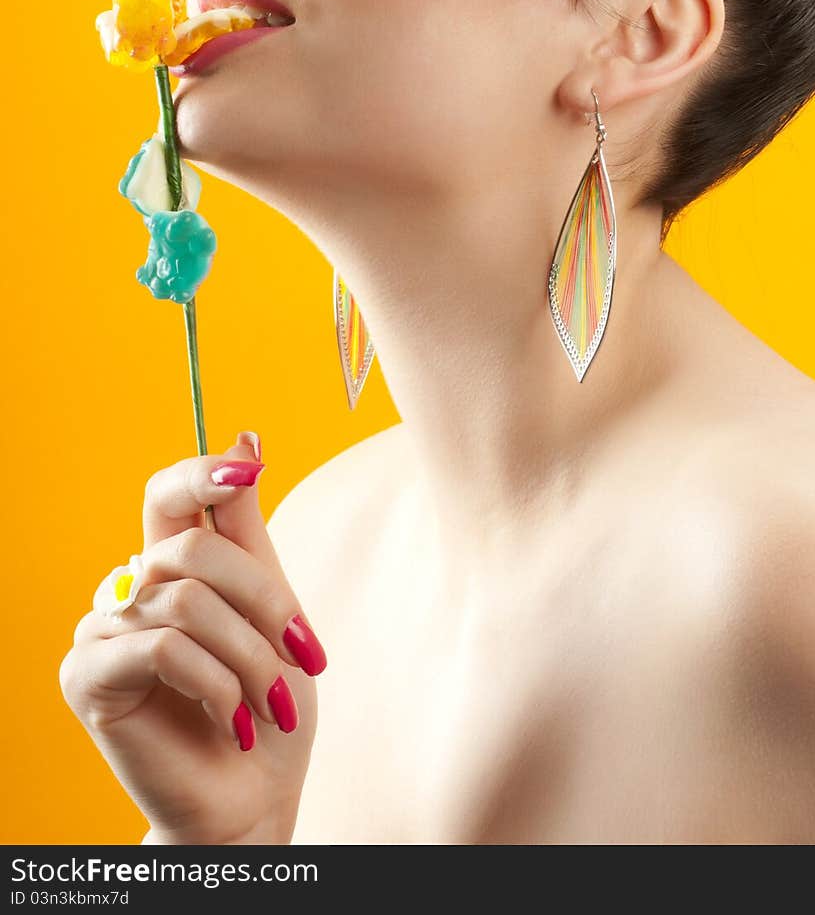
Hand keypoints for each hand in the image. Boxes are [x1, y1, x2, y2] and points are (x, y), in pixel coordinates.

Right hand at [59, 432, 325, 844]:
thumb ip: (247, 529)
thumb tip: (245, 436)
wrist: (252, 800)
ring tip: (274, 704)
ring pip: (186, 601)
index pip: (168, 493)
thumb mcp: (272, 607)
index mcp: (171, 566)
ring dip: (248, 656)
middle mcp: (129, 588)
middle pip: (192, 547)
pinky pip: (163, 648)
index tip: (252, 468)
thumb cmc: (268, 704)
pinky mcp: (88, 678)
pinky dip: (216, 685)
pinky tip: (238, 724)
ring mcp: (101, 631)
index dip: (203, 471)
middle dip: (264, 601)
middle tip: (305, 653)